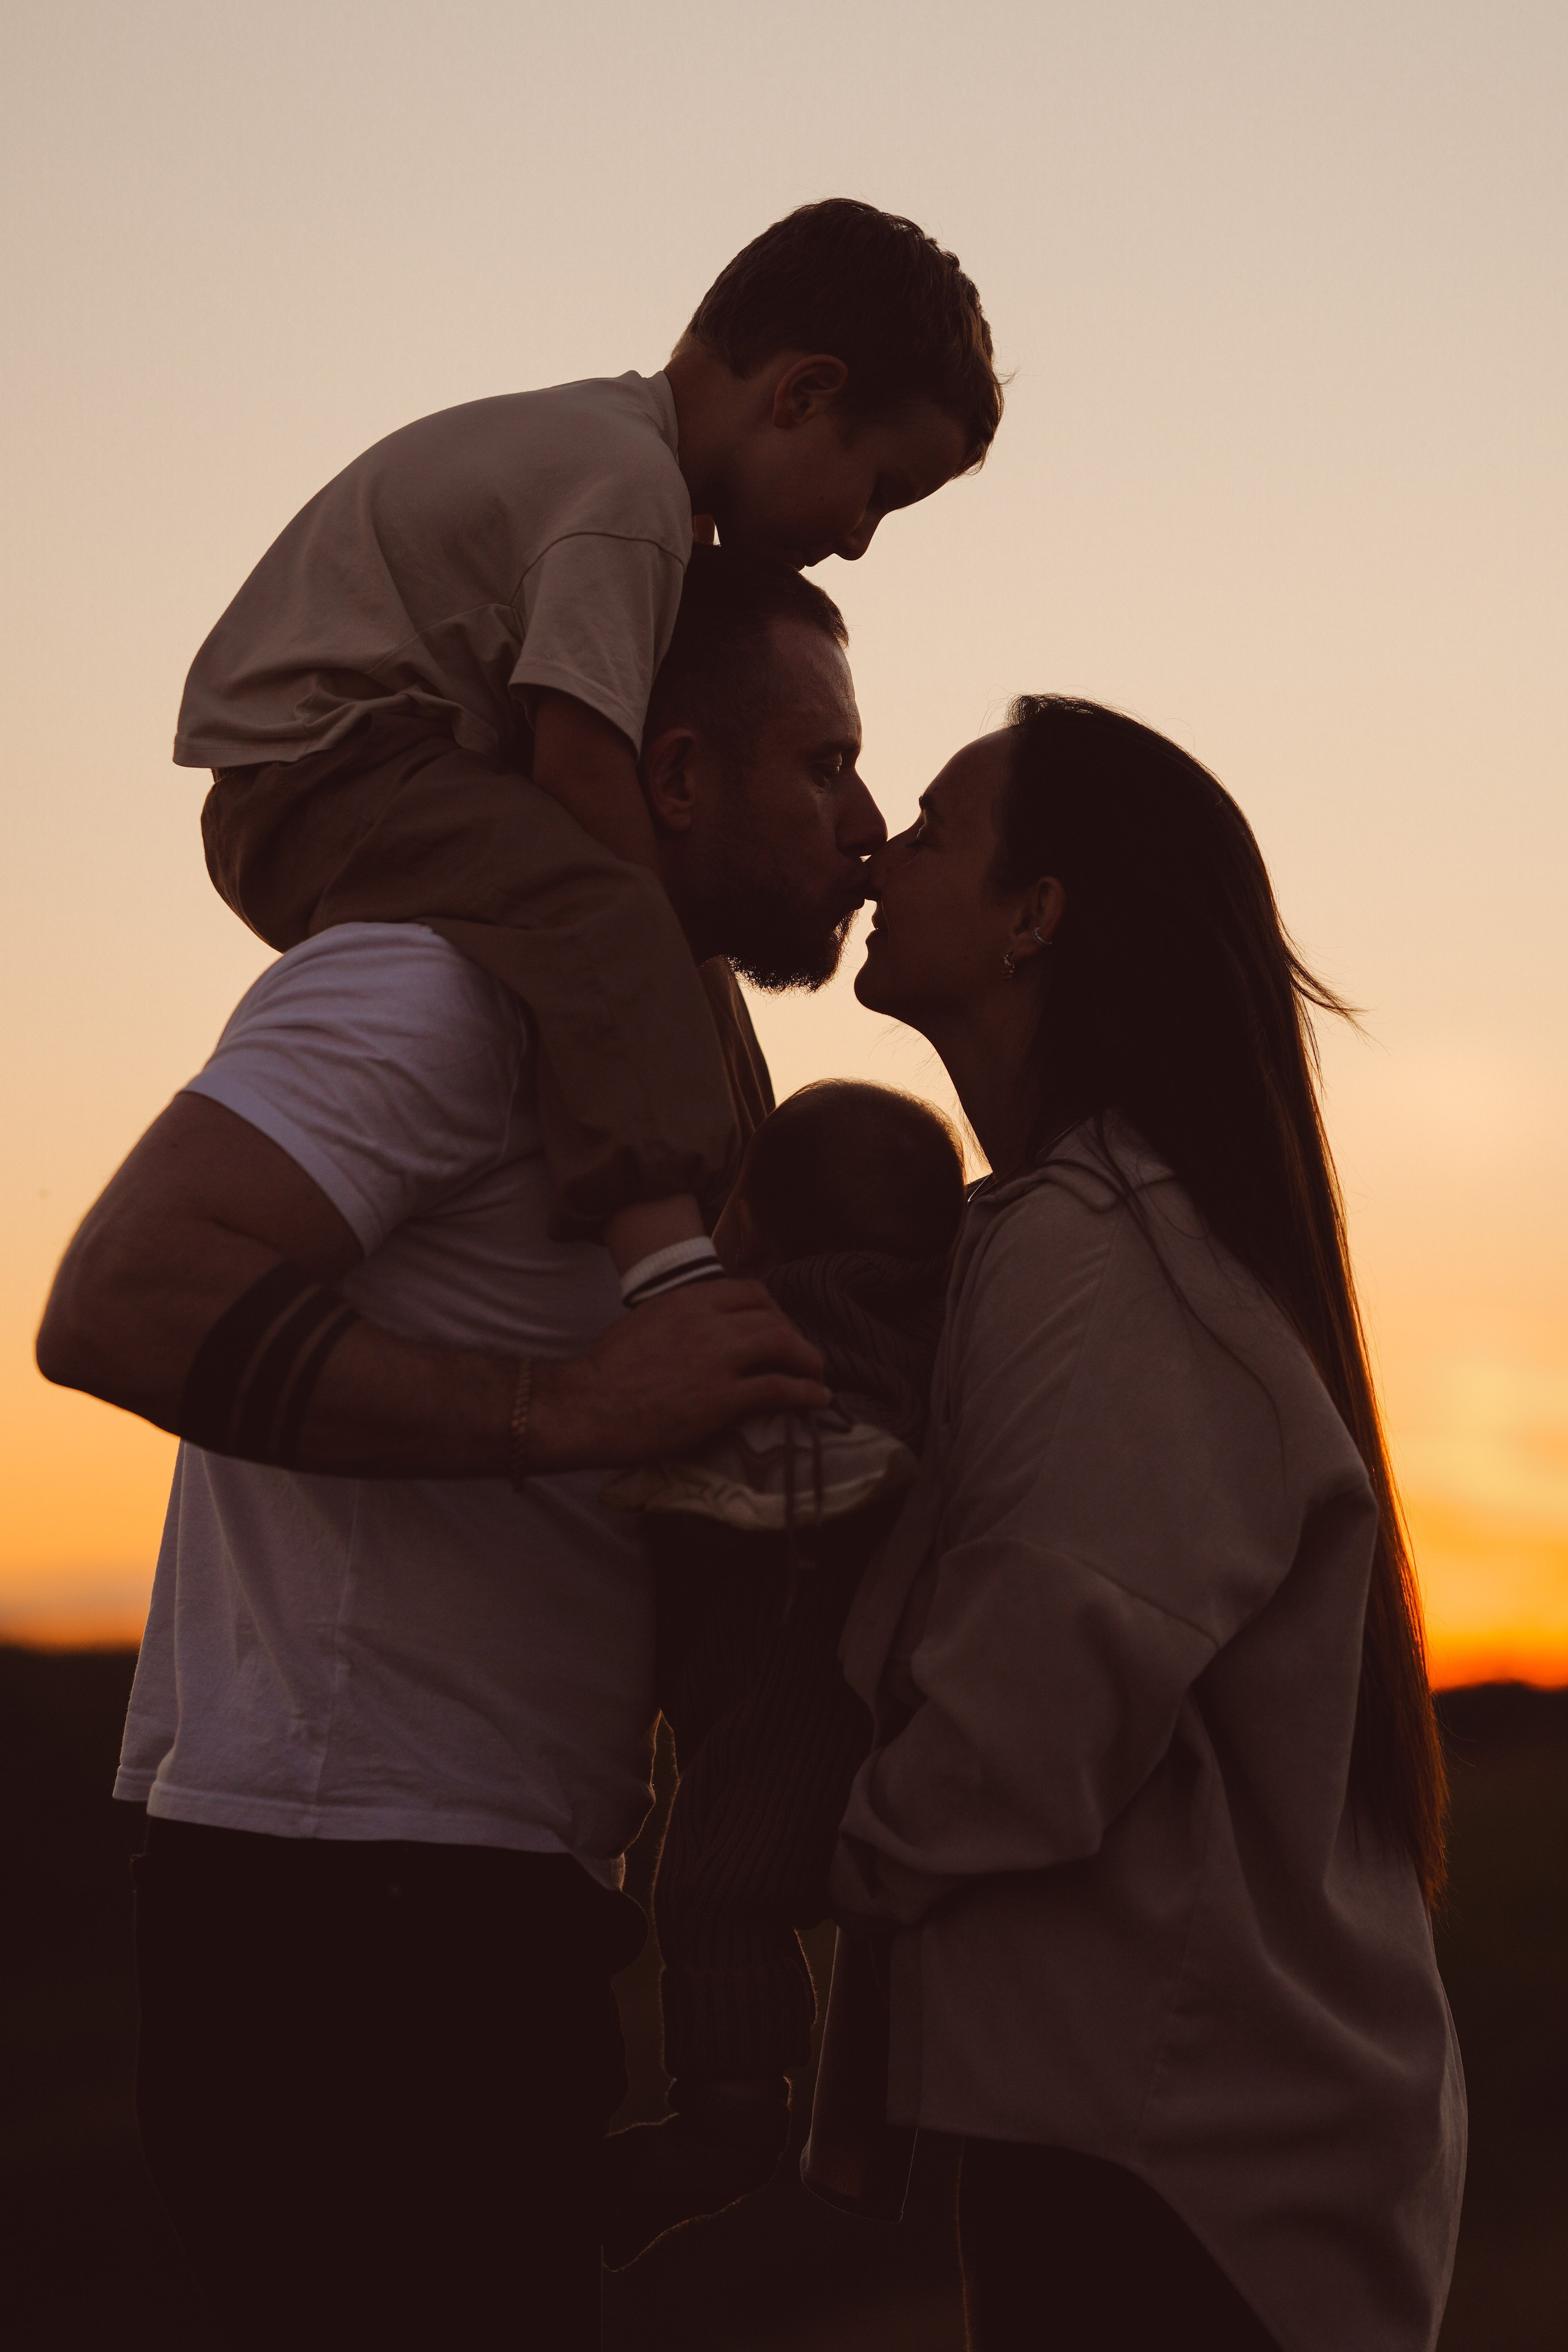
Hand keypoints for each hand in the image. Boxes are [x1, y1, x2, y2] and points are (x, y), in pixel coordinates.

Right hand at [525, 1281, 826, 1470]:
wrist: (587, 1405)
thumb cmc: (606, 1370)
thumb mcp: (646, 1322)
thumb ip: (681, 1318)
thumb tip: (703, 1329)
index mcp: (687, 1299)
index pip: (749, 1291)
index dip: (773, 1310)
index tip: (777, 1326)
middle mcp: (706, 1321)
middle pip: (772, 1316)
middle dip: (794, 1336)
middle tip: (800, 1357)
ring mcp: (716, 1359)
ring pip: (783, 1343)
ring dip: (808, 1360)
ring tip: (817, 1376)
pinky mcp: (721, 1398)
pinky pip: (778, 1388)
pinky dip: (806, 1392)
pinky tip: (817, 1399)